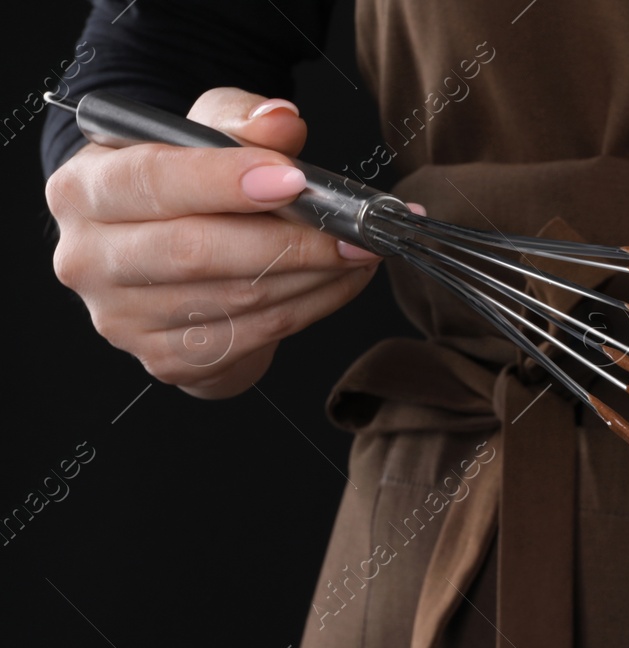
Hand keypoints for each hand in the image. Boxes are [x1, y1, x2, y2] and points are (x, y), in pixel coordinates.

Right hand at [45, 87, 381, 397]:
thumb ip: (240, 120)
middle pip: (196, 252)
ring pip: (236, 299)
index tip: (295, 179)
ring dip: (313, 277)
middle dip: (291, 241)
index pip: (153, 180)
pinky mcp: (165, 359)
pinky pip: (253, 336)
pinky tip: (338, 282)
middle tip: (355, 232)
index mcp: (83, 187)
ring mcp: (122, 318)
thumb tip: (282, 120)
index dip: (225, 181)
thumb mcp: (203, 132)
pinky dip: (309, 308)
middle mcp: (88, 258)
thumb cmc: (186, 183)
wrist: (172, 255)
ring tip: (358, 252)